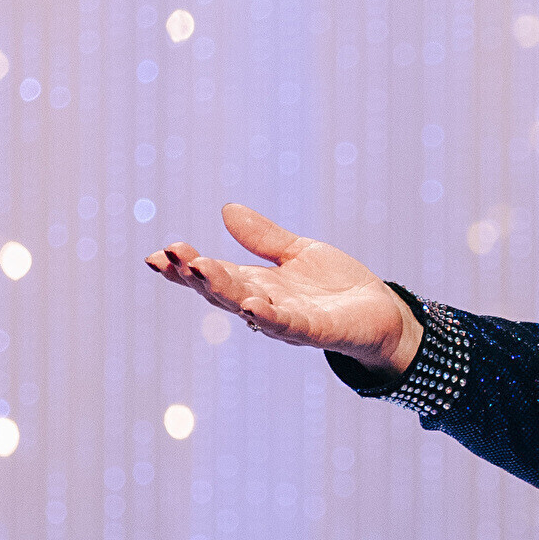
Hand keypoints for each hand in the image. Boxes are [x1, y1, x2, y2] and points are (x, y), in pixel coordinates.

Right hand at [144, 202, 421, 376]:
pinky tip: (253, 306)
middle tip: (173, 256)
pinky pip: (288, 325)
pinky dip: (270, 317)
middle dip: (196, 274)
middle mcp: (264, 304)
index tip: (158, 254)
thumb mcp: (298, 252)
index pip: (214, 274)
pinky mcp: (315, 331)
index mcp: (256, 283)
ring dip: (223, 290)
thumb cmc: (335, 287)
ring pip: (247, 307)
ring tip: (200, 269)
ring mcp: (287, 320)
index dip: (185, 266)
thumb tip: (227, 209)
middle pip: (222, 290)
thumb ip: (263, 237)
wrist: (380, 314)